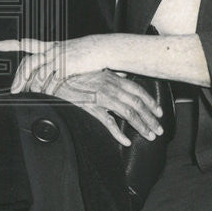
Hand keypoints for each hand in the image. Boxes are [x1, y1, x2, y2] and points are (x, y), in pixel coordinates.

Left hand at [0, 35, 117, 93]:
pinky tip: (44, 96)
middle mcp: (52, 51)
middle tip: (13, 90)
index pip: (28, 44)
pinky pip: (52, 80)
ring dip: (29, 86)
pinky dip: (47, 89)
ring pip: (37, 72)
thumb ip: (62, 59)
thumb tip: (57, 71)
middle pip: (29, 63)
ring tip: (23, 96)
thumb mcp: (73, 51)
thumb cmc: (92, 52)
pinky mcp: (66, 67)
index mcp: (52, 46)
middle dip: (18, 77)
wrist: (104, 48)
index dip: (12, 44)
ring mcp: (58, 58)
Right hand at [48, 70, 164, 146]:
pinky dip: (118, 133)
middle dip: (150, 118)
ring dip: (141, 126)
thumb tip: (123, 74)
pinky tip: (126, 140)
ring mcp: (100, 96)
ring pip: (127, 113)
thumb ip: (110, 73)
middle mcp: (109, 85)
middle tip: (158, 129)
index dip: (151, 102)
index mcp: (112, 77)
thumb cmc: (72, 73)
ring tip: (149, 136)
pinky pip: (108, 121)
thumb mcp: (94, 69)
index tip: (159, 112)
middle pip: (137, 103)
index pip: (138, 90)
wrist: (52, 76)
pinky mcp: (89, 106)